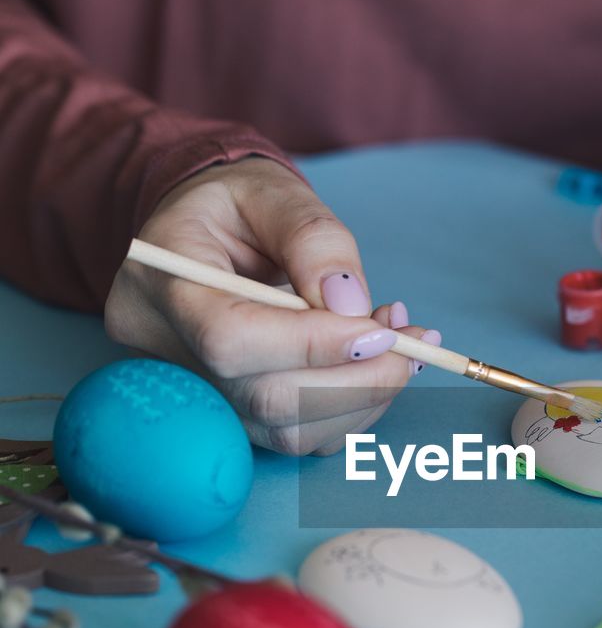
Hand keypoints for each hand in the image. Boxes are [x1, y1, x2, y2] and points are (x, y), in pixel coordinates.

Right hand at [105, 158, 437, 453]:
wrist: (202, 233)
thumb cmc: (234, 205)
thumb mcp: (271, 192)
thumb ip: (313, 238)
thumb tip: (352, 306)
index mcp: (162, 284)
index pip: (231, 341)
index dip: (313, 345)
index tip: (379, 330)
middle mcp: (168, 355)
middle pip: (267, 400)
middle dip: (359, 378)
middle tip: (413, 340)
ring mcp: (198, 396)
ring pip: (290, 431)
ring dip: (366, 396)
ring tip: (400, 342)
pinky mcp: (234, 416)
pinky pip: (300, 435)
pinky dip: (354, 408)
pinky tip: (376, 363)